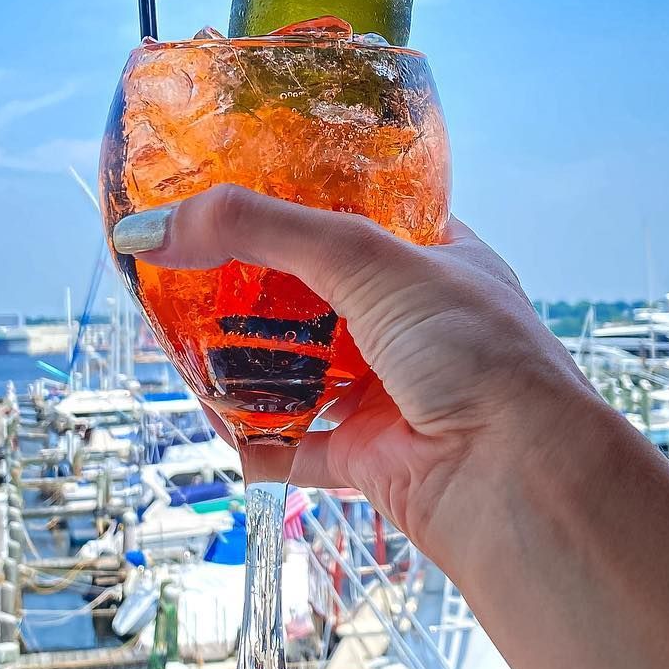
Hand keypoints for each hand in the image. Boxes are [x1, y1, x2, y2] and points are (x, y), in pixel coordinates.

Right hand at [111, 184, 598, 565]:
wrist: (516, 477)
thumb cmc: (475, 350)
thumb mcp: (368, 259)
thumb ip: (263, 231)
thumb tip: (153, 225)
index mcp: (436, 259)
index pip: (356, 214)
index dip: (293, 201)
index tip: (226, 191)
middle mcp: (413, 324)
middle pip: (312, 294)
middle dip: (251, 284)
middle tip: (184, 262)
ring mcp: (388, 391)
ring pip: (296, 368)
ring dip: (242, 357)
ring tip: (176, 330)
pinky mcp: (363, 457)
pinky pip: (288, 444)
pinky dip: (248, 434)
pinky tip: (207, 411)